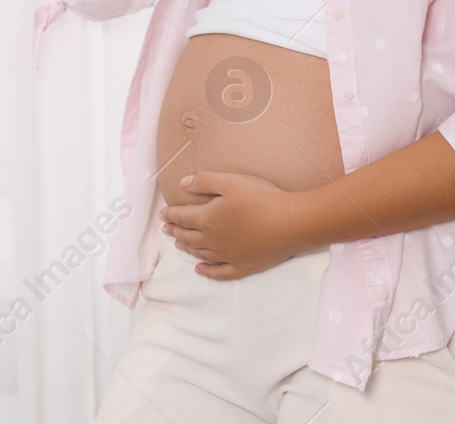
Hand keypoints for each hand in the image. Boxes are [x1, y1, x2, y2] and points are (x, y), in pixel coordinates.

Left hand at [159, 171, 310, 279]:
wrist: (290, 223)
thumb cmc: (261, 198)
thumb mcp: (230, 181)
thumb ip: (204, 181)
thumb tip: (182, 184)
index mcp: (207, 219)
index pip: (183, 217)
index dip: (171, 215)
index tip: (163, 214)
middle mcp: (213, 240)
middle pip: (189, 236)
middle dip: (175, 231)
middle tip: (166, 229)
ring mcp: (228, 256)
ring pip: (200, 254)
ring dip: (187, 248)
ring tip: (178, 244)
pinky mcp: (243, 266)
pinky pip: (219, 272)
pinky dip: (207, 272)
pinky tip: (199, 270)